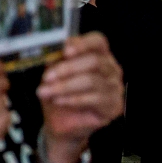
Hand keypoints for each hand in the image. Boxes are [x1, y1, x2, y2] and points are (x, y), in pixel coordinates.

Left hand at [36, 33, 123, 162]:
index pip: (98, 41)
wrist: (60, 121)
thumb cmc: (58, 93)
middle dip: (67, 69)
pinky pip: (94, 99)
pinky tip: (58, 100)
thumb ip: (56, 59)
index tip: (65, 51)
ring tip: (46, 91)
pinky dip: (72, 99)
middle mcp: (111, 69)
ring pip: (92, 81)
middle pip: (94, 61)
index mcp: (98, 55)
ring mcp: (115, 87)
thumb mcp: (54, 72)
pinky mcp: (114, 106)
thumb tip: (52, 49)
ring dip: (64, 86)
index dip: (83, 44)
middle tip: (47, 77)